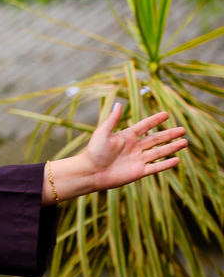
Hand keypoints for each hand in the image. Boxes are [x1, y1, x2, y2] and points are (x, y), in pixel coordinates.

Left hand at [43, 102, 187, 203]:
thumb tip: (119, 104)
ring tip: (185, 142)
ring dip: (172, 147)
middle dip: (169, 134)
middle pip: (156, 139)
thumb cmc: (94, 151)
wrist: (91, 172)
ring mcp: (137, 160)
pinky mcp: (139, 172)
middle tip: (182, 129)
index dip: (155, 120)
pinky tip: (177, 160)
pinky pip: (156, 167)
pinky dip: (166, 164)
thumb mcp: (103, 133)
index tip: (166, 114)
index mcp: (126, 136)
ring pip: (159, 152)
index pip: (144, 126)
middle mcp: (134, 147)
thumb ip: (113, 119)